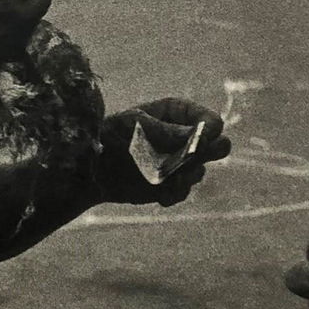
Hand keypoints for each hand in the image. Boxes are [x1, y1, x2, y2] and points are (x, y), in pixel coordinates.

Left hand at [94, 98, 230, 205]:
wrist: (90, 166)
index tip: (205, 135)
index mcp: (176, 114)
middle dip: (207, 153)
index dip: (211, 128)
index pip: (210, 120)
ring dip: (184, 176)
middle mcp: (183, 138)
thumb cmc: (110, 134)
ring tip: (165, 177)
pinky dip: (173, 193)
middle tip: (191, 157)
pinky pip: (184, 192)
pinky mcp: (170, 184)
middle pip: (218, 146)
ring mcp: (179, 162)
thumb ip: (165, 130)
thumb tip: (197, 136)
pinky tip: (158, 193)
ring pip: (199, 171)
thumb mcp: (133, 125)